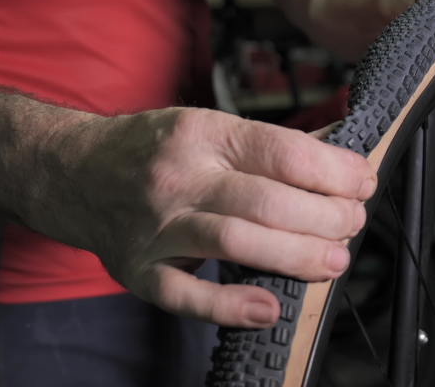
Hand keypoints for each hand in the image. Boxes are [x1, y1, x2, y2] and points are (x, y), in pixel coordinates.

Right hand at [35, 108, 375, 327]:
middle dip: (326, 217)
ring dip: (296, 256)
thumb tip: (338, 154)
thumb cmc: (151, 150)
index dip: (334, 171)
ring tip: (332, 261)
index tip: (361, 183)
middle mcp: (177, 177)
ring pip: (234, 241)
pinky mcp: (137, 270)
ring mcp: (155, 227)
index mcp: (201, 133)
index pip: (284, 151)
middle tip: (351, 225)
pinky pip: (184, 294)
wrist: (72, 171)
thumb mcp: (206, 127)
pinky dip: (229, 305)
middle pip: (267, 201)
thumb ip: (267, 144)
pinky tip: (269, 307)